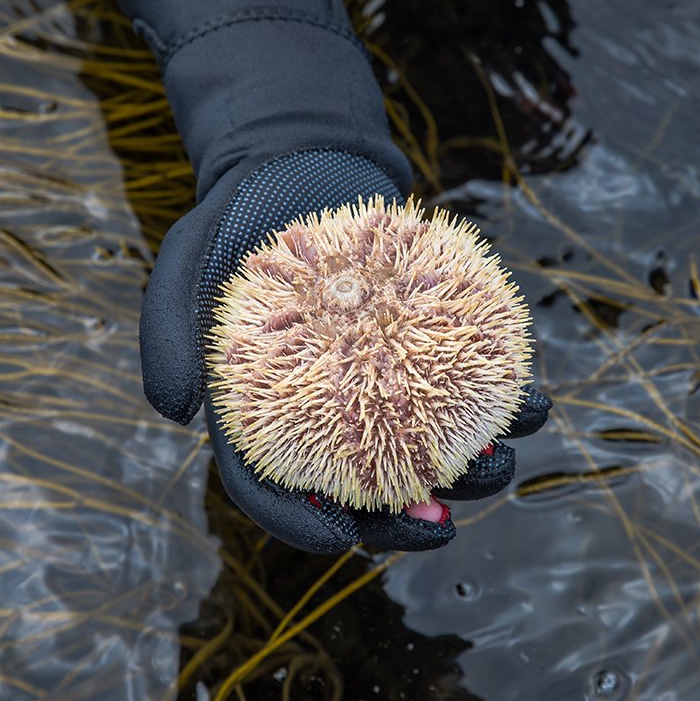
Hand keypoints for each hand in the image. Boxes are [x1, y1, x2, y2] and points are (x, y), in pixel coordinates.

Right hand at [140, 148, 550, 554]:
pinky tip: (532, 405)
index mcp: (263, 419)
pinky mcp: (425, 345)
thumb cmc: (233, 220)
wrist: (298, 164)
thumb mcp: (181, 265)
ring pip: (428, 448)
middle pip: (364, 491)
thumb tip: (176, 412)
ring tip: (499, 464)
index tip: (341, 536)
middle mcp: (327, 414)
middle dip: (406, 520)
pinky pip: (467, 383)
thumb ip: (166, 336)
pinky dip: (502, 399)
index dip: (306, 525)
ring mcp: (381, 384)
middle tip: (440, 519)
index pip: (277, 492)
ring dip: (469, 470)